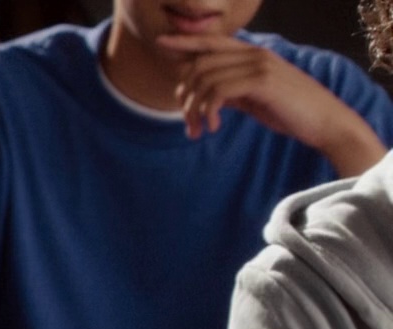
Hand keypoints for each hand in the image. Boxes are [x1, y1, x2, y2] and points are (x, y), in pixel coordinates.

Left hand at [159, 34, 383, 173]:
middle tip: (188, 123)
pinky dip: (208, 111)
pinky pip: (218, 91)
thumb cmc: (290, 111)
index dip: (184, 41)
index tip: (161, 44)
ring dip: (193, 109)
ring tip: (199, 129)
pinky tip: (214, 126)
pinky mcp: (262, 81)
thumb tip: (204, 91)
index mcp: (253, 54)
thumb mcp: (255, 97)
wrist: (325, 122)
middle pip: (199, 64)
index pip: (211, 41)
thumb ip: (231, 89)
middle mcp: (255, 54)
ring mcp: (260, 65)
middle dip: (184, 95)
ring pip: (204, 79)